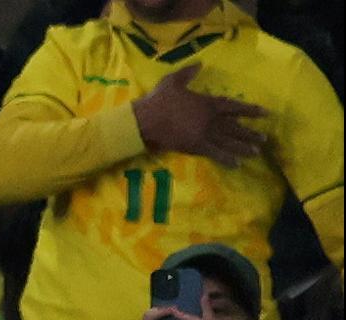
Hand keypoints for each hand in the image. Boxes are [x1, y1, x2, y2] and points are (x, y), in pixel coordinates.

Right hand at [133, 64, 267, 167]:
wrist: (145, 120)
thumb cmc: (159, 100)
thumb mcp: (173, 81)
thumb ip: (188, 73)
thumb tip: (199, 64)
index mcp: (208, 103)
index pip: (235, 107)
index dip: (250, 110)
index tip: (265, 114)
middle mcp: (211, 120)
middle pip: (235, 127)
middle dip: (250, 133)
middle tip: (264, 139)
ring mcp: (204, 134)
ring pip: (228, 142)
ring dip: (243, 147)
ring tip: (256, 152)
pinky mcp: (195, 146)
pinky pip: (215, 154)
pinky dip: (226, 159)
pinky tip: (236, 164)